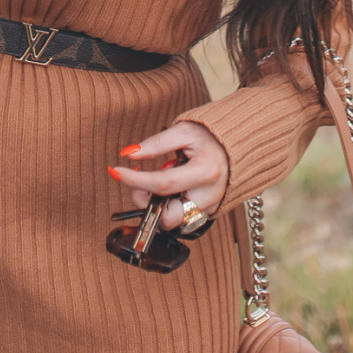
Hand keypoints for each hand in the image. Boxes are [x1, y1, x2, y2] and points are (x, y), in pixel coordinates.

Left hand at [108, 120, 229, 231]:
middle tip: (141, 182)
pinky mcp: (205, 214)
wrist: (235, 148)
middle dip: (146, 202)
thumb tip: (129, 154)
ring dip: (156, 204)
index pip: (162, 184)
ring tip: (159, 179)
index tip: (116, 170)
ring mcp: (207, 209)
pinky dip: (167, 206)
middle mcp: (207, 197)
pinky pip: (179, 218)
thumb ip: (156, 143)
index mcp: (205, 172)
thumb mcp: (184, 131)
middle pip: (167, 216)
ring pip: (171, 221)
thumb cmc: (211, 137)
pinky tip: (169, 189)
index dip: (135, 180)